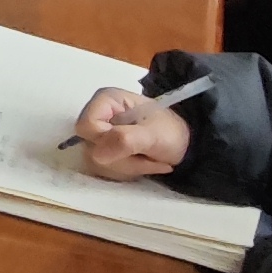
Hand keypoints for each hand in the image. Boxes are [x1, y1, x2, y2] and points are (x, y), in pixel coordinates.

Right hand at [71, 88, 190, 178]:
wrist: (186, 145)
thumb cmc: (171, 133)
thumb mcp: (153, 135)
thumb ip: (126, 140)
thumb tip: (97, 155)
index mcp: (106, 101)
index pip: (86, 127)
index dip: (105, 141)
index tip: (131, 144)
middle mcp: (98, 115)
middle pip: (90, 146)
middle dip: (119, 158)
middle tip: (144, 155)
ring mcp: (99, 134)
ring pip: (94, 161)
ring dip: (123, 167)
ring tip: (145, 159)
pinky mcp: (103, 150)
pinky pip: (102, 168)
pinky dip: (123, 171)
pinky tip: (140, 164)